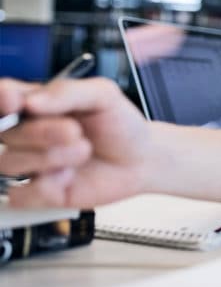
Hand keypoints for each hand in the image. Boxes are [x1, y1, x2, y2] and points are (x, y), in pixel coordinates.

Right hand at [0, 78, 149, 207]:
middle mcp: (26, 133)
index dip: (1, 100)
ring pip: (8, 163)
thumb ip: (67, 91)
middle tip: (74, 131)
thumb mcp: (103, 95)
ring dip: (49, 157)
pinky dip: (45, 187)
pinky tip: (69, 178)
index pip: (1, 98)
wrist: (141, 158)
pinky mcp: (39, 192)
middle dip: (39, 133)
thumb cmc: (120, 124)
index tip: (14, 101)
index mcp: (34, 103)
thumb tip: (30, 101)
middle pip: (4, 133)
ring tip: (83, 150)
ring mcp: (30, 163)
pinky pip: (20, 195)